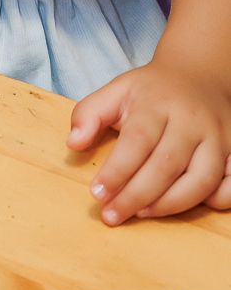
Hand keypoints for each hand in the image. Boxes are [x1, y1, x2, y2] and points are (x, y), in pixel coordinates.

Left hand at [67, 60, 230, 223]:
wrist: (198, 74)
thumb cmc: (151, 91)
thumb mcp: (115, 91)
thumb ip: (89, 113)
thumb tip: (74, 143)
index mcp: (158, 104)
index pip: (137, 142)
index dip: (117, 171)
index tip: (96, 193)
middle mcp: (191, 121)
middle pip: (166, 165)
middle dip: (137, 196)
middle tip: (112, 214)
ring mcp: (217, 138)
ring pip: (200, 180)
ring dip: (170, 205)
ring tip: (140, 213)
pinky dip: (216, 201)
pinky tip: (185, 206)